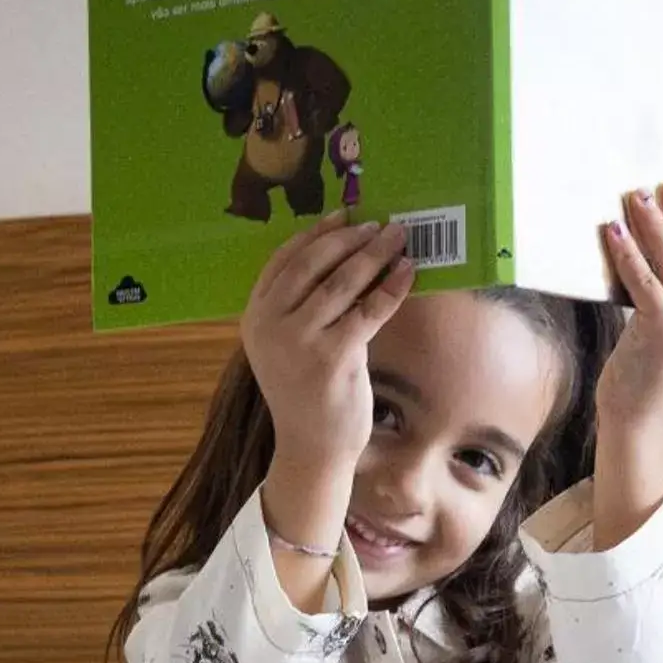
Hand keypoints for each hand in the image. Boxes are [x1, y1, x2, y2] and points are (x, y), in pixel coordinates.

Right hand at [242, 210, 415, 473]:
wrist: (311, 447)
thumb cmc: (306, 393)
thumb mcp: (289, 344)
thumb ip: (300, 306)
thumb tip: (343, 255)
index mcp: (255, 316)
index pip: (284, 259)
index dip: (316, 233)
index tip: (345, 215)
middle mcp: (270, 324)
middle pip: (313, 264)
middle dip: (350, 238)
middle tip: (379, 224)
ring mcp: (299, 340)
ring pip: (343, 283)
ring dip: (374, 255)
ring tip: (398, 238)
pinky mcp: (331, 357)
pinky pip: (368, 310)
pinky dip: (391, 287)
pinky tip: (407, 272)